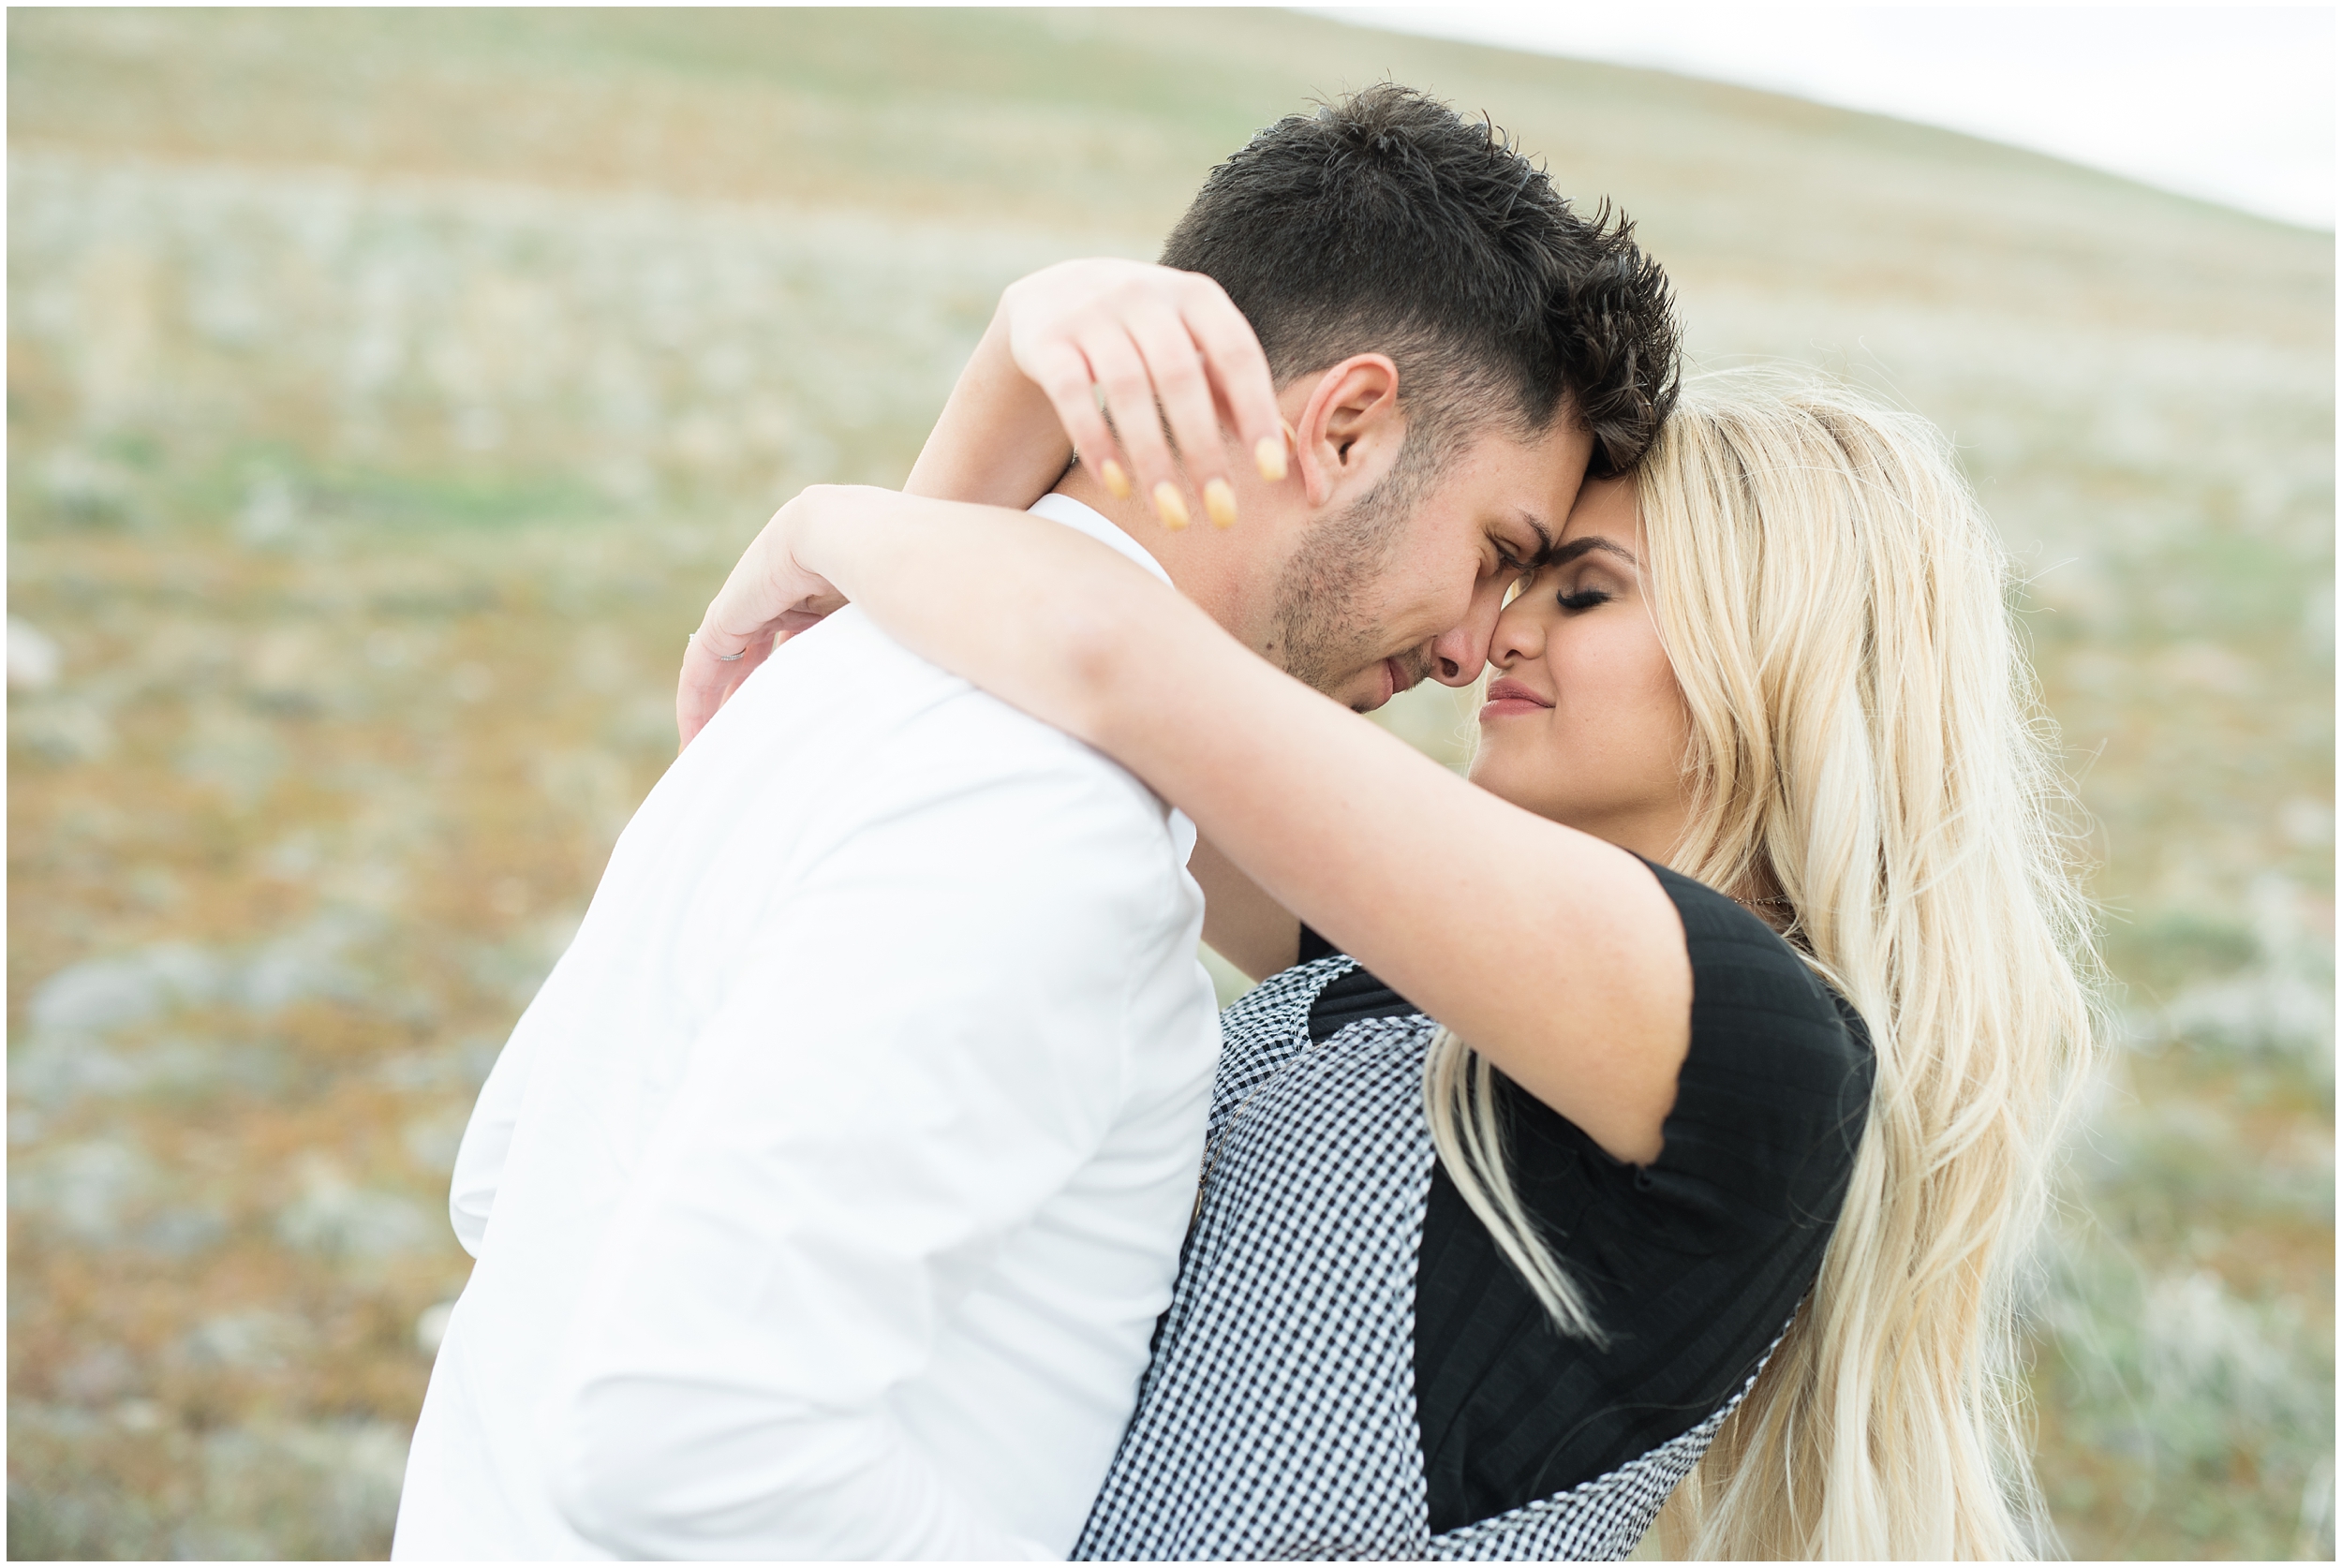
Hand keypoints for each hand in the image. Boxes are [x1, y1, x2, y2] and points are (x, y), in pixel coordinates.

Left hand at [676, 486, 865, 749]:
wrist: (851, 535)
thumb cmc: (889, 572)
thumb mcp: (877, 620)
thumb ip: (874, 644)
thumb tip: (906, 687)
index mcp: (813, 592)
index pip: (790, 642)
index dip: (788, 680)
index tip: (793, 717)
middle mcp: (775, 595)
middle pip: (753, 657)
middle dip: (747, 699)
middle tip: (744, 745)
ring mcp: (746, 603)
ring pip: (723, 666)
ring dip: (716, 708)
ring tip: (713, 751)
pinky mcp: (724, 617)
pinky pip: (702, 666)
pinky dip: (697, 701)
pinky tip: (697, 736)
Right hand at [1001, 259, 1286, 529]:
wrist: (1055, 292)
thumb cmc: (1147, 335)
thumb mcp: (1194, 348)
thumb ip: (1235, 394)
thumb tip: (1290, 454)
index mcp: (1197, 296)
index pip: (1237, 354)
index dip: (1256, 413)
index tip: (1271, 474)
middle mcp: (1145, 295)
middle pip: (1181, 378)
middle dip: (1205, 451)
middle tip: (1223, 515)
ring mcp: (1090, 313)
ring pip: (1126, 389)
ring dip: (1153, 459)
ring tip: (1173, 516)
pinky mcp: (1046, 340)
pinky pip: (1071, 395)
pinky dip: (1096, 443)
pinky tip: (1117, 487)